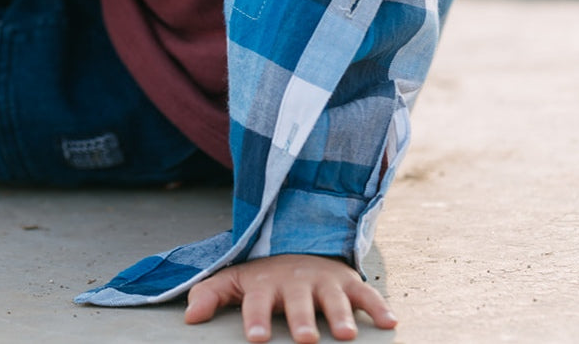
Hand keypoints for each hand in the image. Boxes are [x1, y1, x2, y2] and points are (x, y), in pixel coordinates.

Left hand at [185, 254, 396, 341]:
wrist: (300, 244)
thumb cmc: (266, 276)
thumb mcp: (236, 280)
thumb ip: (212, 294)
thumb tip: (188, 317)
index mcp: (266, 284)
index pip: (258, 302)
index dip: (256, 319)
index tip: (257, 338)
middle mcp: (296, 281)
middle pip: (298, 303)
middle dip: (302, 321)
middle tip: (306, 340)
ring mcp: (324, 281)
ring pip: (334, 298)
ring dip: (341, 316)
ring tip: (347, 336)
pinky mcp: (348, 281)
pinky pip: (366, 293)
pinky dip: (378, 307)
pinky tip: (390, 323)